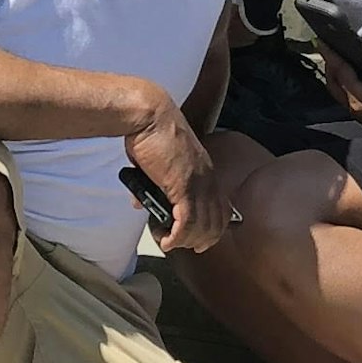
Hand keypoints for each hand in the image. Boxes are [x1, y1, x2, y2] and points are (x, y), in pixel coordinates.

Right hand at [124, 98, 230, 255]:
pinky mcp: (182, 186)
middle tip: (183, 247)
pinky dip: (177, 236)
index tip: (199, 240)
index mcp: (205, 171)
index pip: (221, 208)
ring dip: (185, 241)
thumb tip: (140, 201)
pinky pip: (186, 222)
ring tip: (168, 243)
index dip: (212, 228)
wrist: (149, 115)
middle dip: (201, 240)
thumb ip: (154, 183)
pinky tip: (166, 240)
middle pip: (216, 222)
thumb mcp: (158, 163)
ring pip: (202, 226)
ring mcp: (198, 183)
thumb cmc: (150, 133)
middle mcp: (207, 179)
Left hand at [320, 26, 361, 148]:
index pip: (339, 73)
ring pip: (341, 91)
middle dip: (329, 67)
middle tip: (328, 50)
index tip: (321, 42)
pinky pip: (350, 96)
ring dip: (336, 76)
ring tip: (337, 61)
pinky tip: (354, 78)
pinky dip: (346, 83)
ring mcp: (361, 112)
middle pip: (334, 84)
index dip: (330, 56)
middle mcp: (355, 107)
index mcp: (357, 100)